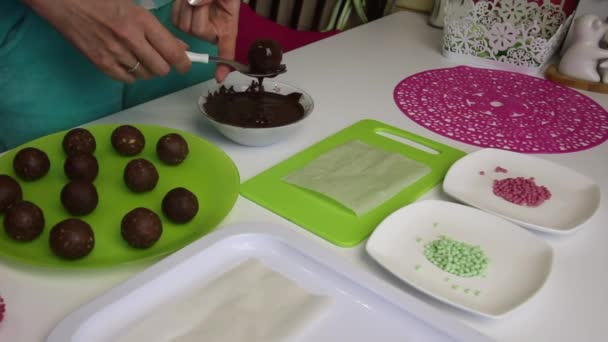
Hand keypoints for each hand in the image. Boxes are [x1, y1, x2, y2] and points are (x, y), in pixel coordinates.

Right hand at [24, 0, 191, 82]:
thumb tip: (179, 47)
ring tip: (141, 57)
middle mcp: (131, 39)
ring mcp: (115, 53)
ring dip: (148, 70)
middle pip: (161, 68)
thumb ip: (158, 30)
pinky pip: (127, 79)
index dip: (184, 62)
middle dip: (165, 66)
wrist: (65, 1)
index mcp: (142, 21)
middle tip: (161, 59)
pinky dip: (131, 75)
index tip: (186, 65)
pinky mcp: (101, 63)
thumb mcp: (135, 8)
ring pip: (146, 75)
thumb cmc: (101, 0)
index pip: (173, 51)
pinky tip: (127, 63)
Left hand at [172, 0, 239, 81]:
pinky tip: (185, 0)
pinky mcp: (181, 21)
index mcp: (226, 27)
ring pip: (184, 26)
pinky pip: (175, 20)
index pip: (227, 48)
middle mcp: (211, 31)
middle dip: (198, 13)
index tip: (219, 77)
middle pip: (198, 32)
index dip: (224, 64)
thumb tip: (196, 3)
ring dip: (187, 7)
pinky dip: (178, 7)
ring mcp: (194, 27)